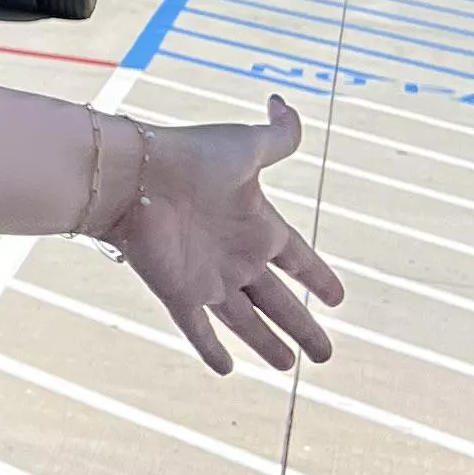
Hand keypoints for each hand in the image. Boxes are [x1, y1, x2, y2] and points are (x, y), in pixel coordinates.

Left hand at [103, 98, 344, 374]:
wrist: (134, 175)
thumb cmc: (189, 157)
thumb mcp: (246, 146)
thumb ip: (278, 135)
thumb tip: (283, 104)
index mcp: (257, 223)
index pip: (298, 257)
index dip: (319, 277)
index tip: (339, 297)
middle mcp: (236, 256)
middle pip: (279, 301)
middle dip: (303, 326)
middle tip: (325, 354)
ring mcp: (209, 278)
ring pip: (245, 321)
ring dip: (267, 343)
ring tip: (288, 365)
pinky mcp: (180, 293)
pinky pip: (199, 329)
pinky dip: (211, 349)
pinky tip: (226, 370)